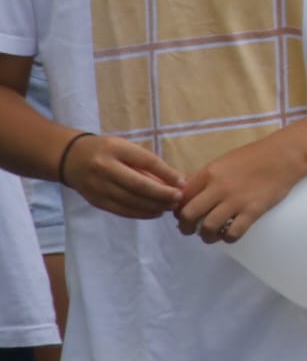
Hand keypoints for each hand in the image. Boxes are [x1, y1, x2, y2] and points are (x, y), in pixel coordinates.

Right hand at [61, 135, 183, 218]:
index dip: (166, 173)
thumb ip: (144, 162)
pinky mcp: (96, 201)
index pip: (146, 162)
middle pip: (139, 185)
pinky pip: (122, 210)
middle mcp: (105, 168)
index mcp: (116, 149)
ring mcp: (98, 186)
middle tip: (179, 198)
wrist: (70, 158)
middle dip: (162, 194)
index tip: (182, 182)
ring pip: (131, 201)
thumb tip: (172, 180)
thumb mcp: (124, 147)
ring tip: (170, 206)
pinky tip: (155, 212)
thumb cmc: (106, 150)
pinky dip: (141, 213)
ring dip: (154, 206)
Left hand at [175, 136, 306, 242]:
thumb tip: (188, 194)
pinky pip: (233, 233)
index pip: (181, 197)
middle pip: (188, 215)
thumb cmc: (255, 156)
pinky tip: (229, 235)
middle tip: (190, 230)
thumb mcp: (224, 162)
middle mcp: (218, 188)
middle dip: (185, 227)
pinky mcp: (253, 211)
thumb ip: (206, 177)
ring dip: (205, 236)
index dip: (177, 210)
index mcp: (209, 173)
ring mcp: (236, 200)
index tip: (182, 215)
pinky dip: (227, 238)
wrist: (284, 156)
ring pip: (208, 228)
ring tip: (210, 235)